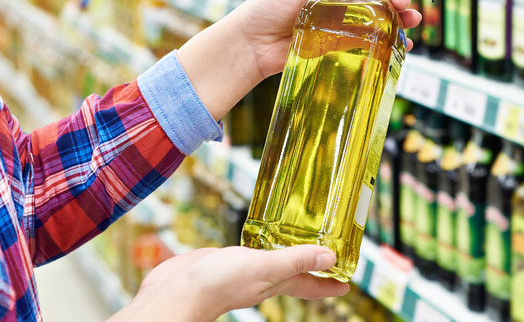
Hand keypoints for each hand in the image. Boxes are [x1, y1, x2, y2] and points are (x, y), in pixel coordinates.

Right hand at [109, 245, 348, 321]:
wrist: (176, 290)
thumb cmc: (217, 284)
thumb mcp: (264, 267)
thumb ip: (295, 260)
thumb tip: (331, 258)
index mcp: (275, 282)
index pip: (310, 285)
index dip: (330, 284)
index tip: (347, 282)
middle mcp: (263, 277)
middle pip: (295, 273)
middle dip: (313, 266)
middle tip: (330, 255)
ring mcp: (245, 268)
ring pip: (274, 260)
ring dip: (289, 252)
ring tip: (301, 238)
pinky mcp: (227, 258)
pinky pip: (251, 249)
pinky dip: (261, 242)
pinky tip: (260, 232)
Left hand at [177, 0, 421, 120]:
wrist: (249, 46)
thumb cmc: (266, 9)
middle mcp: (341, 4)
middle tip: (402, 1)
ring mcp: (342, 28)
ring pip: (381, 21)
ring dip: (401, 19)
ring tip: (410, 20)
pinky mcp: (340, 50)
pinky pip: (371, 46)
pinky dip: (390, 44)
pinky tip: (402, 44)